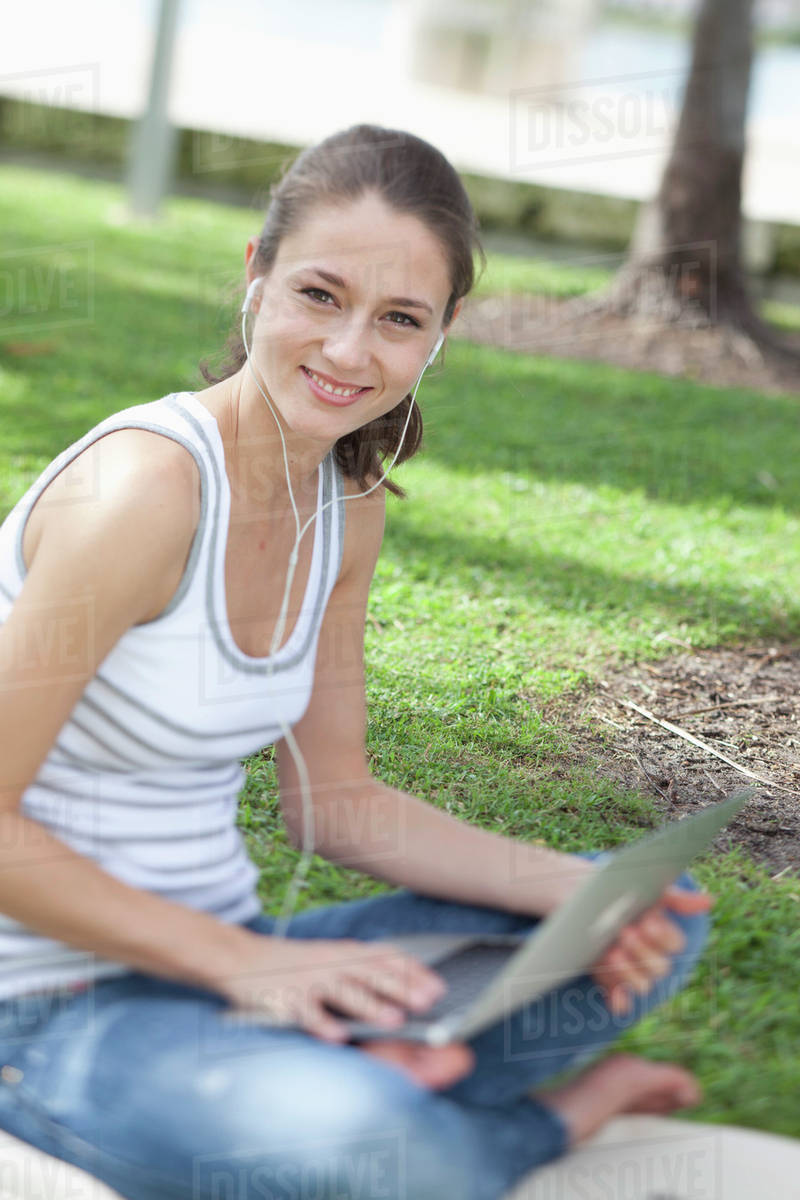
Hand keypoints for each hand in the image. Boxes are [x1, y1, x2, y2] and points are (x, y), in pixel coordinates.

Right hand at [219, 933, 447, 1043]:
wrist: (241, 959)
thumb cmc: (294, 964)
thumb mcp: (331, 957)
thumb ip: (361, 968)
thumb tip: (402, 984)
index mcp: (343, 952)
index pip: (385, 958)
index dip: (413, 971)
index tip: (439, 985)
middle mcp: (330, 963)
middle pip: (370, 973)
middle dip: (401, 987)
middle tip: (429, 1002)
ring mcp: (307, 980)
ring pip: (343, 993)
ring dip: (370, 1006)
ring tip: (394, 1020)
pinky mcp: (285, 999)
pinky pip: (306, 1013)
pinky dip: (322, 1025)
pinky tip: (339, 1038)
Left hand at [590, 885, 713, 1014]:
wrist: (571, 894)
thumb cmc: (611, 890)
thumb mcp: (642, 889)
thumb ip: (674, 898)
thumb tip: (709, 901)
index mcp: (660, 933)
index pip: (675, 945)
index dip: (663, 936)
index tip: (646, 921)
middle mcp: (648, 954)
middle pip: (660, 967)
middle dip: (643, 951)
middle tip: (624, 933)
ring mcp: (629, 970)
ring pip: (643, 984)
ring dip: (630, 971)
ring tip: (611, 951)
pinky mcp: (607, 979)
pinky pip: (621, 1001)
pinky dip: (620, 1001)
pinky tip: (617, 997)